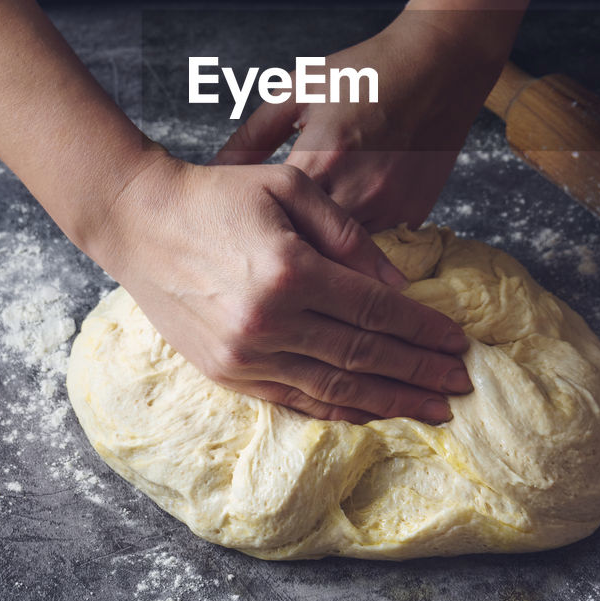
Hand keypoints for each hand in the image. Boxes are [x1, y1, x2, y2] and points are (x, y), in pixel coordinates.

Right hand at [89, 151, 470, 423]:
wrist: (138, 222)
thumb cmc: (216, 195)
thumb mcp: (288, 188)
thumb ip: (347, 235)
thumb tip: (398, 284)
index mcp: (289, 271)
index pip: (375, 312)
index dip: (423, 331)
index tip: (459, 343)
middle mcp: (269, 321)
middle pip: (363, 356)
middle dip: (419, 373)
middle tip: (461, 385)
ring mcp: (244, 354)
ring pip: (334, 388)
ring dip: (389, 401)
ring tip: (432, 408)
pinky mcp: (225, 372)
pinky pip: (294, 400)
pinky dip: (338, 410)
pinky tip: (371, 412)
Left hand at [211, 10, 512, 230]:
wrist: (439, 65)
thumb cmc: (365, 71)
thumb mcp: (299, 90)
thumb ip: (253, 135)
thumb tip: (215, 172)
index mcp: (322, 156)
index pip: (275, 218)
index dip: (254, 227)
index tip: (236, 232)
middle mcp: (358, 189)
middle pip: (309, 246)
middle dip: (286, 247)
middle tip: (262, 250)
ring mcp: (391, 205)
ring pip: (344, 253)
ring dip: (322, 249)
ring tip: (299, 243)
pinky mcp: (415, 212)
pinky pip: (376, 243)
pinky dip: (356, 241)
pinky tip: (342, 226)